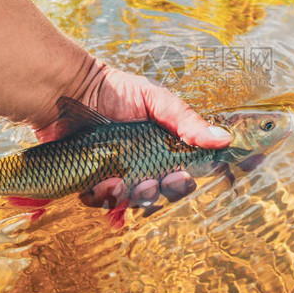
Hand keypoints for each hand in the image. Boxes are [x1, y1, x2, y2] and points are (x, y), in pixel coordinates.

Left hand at [33, 65, 231, 208]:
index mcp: (161, 150)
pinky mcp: (90, 182)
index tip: (183, 176)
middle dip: (157, 192)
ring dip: (127, 197)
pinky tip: (100, 184)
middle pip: (159, 195)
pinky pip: (99, 202)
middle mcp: (141, 167)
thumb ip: (186, 120)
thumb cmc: (114, 90)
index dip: (185, 182)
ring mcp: (115, 176)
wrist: (69, 90)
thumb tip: (224, 139)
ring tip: (116, 181)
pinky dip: (101, 198)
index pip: (181, 175)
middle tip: (150, 181)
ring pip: (130, 202)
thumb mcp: (155, 99)